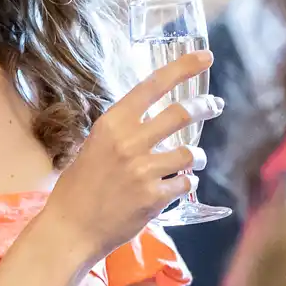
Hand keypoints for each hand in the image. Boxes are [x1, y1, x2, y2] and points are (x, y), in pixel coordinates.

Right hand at [41, 52, 221, 263]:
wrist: (71, 229)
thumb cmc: (78, 188)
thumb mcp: (94, 147)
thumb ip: (122, 132)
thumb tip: (152, 120)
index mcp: (111, 123)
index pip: (153, 85)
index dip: (183, 68)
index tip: (205, 57)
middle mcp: (128, 142)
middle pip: (181, 113)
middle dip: (204, 107)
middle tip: (214, 106)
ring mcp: (142, 170)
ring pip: (189, 153)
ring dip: (197, 156)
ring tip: (193, 160)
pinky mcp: (154, 198)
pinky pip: (185, 183)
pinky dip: (186, 183)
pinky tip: (178, 186)